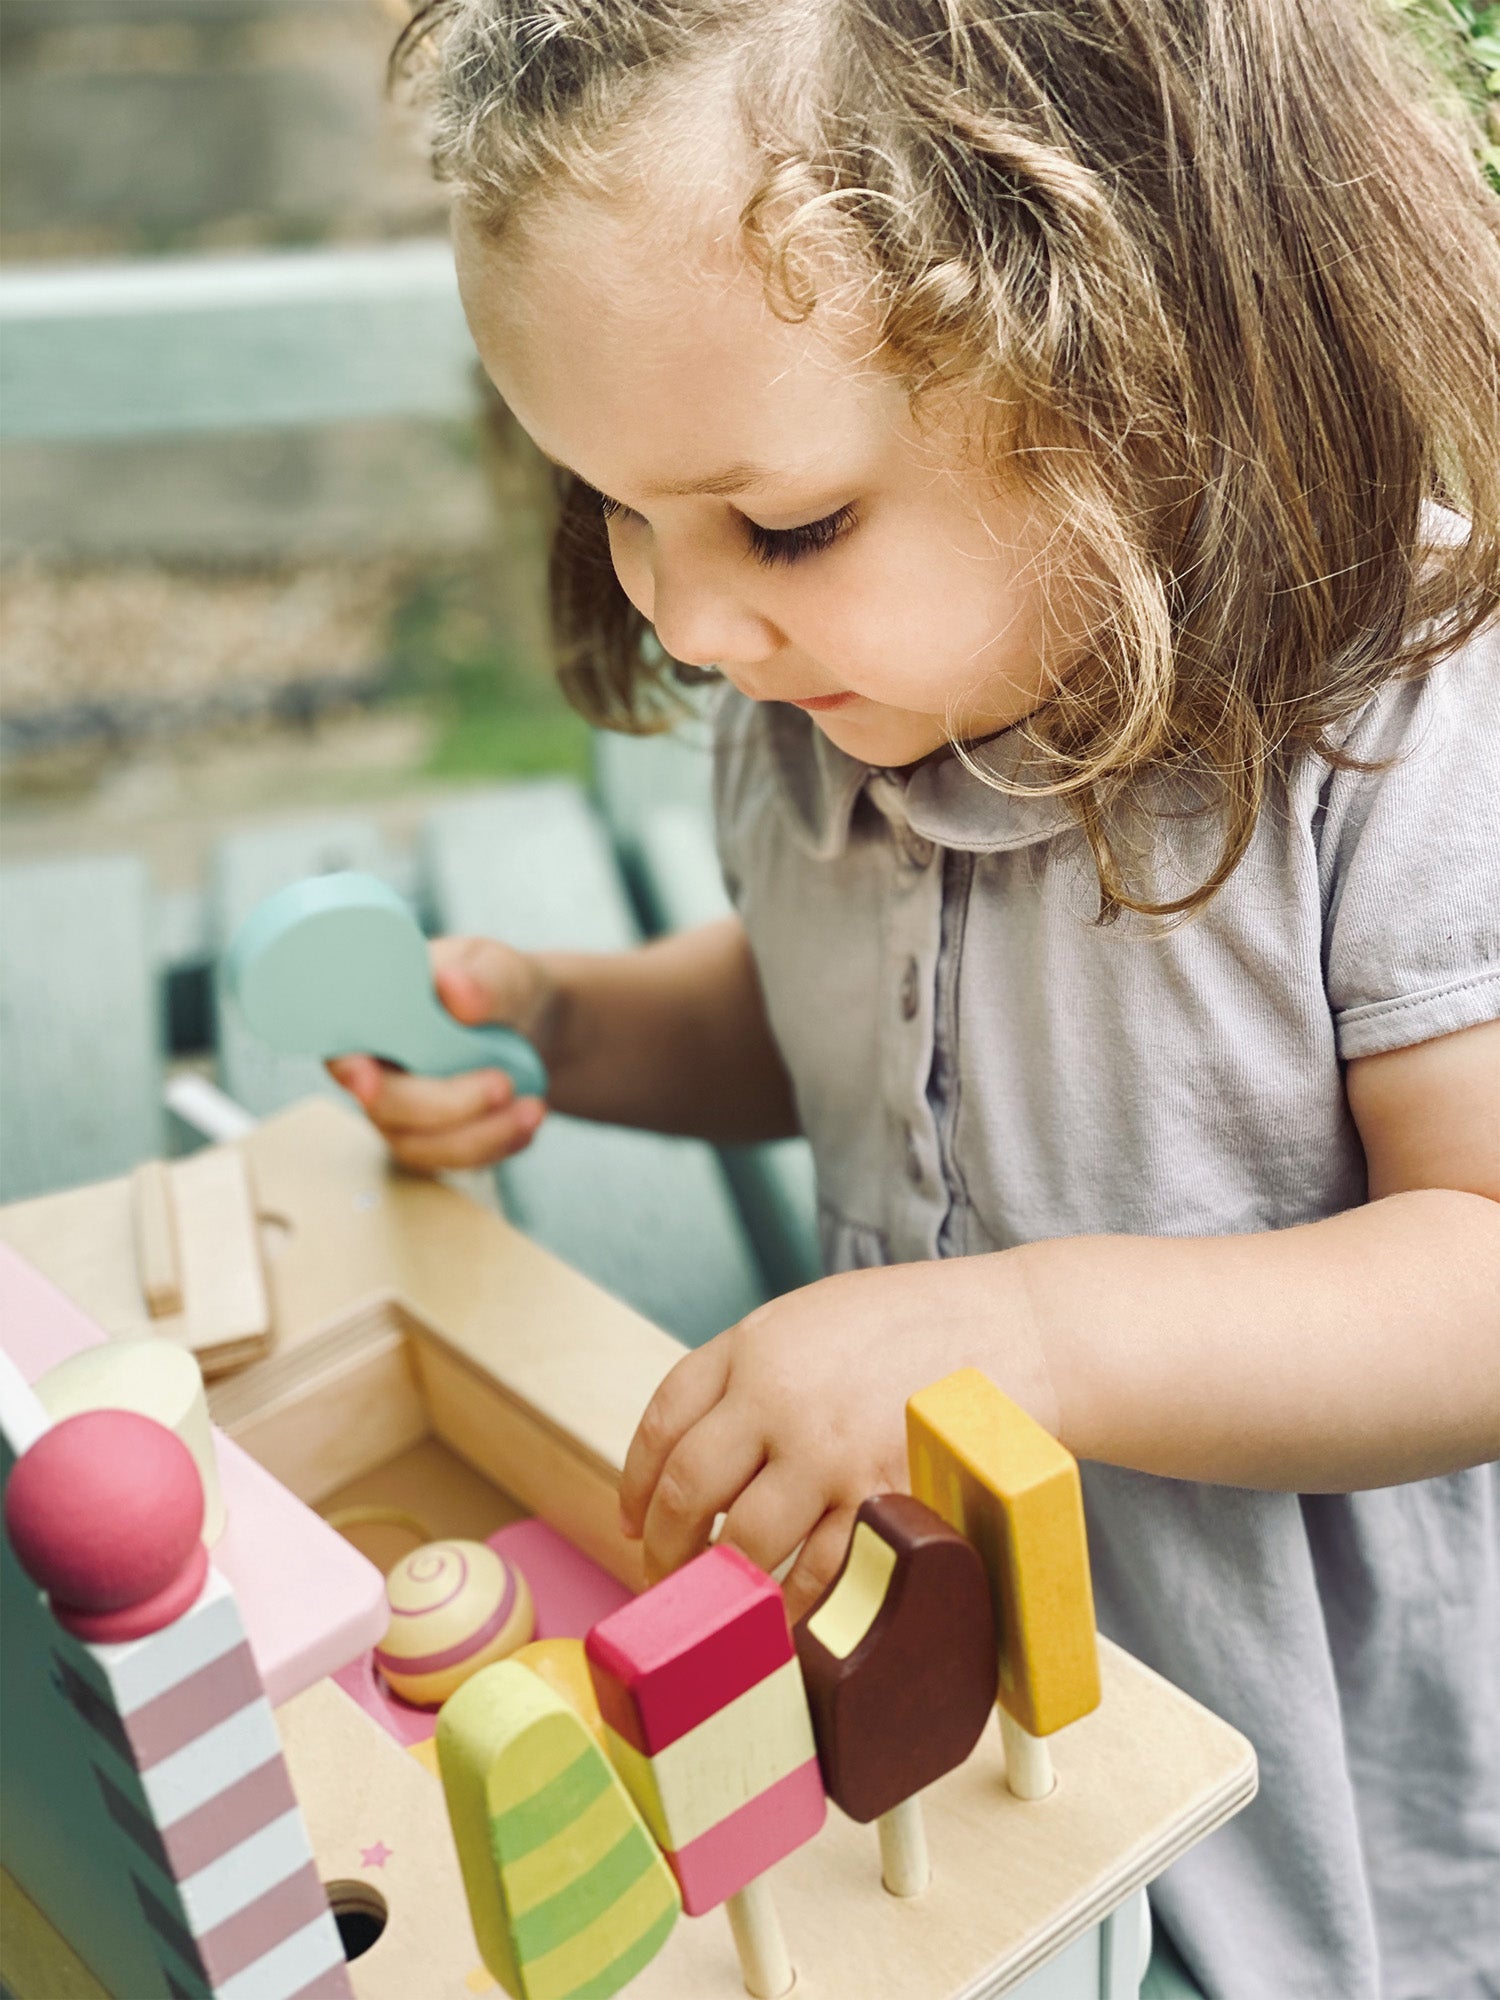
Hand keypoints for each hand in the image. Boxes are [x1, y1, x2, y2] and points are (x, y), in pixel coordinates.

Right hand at [328, 934, 558, 1171]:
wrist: (531, 1024)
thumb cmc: (496, 987)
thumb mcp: (499, 969)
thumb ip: (482, 979)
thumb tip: (454, 987)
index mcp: (373, 1016)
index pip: (341, 1046)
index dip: (349, 1068)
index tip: (368, 1080)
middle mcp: (375, 1068)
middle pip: (383, 1105)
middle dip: (443, 1104)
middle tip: (503, 1084)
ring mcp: (400, 1110)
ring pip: (419, 1145)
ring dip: (479, 1135)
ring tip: (533, 1108)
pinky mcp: (432, 1140)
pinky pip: (453, 1160)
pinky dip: (497, 1145)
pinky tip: (528, 1118)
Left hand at [618, 1255, 1056, 1620]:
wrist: (1018, 1330)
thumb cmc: (916, 1326)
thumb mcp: (815, 1318)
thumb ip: (753, 1371)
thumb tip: (697, 1451)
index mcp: (755, 1344)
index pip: (664, 1421)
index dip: (636, 1481)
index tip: (633, 1518)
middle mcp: (778, 1397)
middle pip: (689, 1491)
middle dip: (668, 1547)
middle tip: (668, 1577)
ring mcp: (830, 1453)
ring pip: (747, 1544)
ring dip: (727, 1586)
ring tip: (725, 1607)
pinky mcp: (882, 1500)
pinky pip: (820, 1574)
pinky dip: (797, 1608)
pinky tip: (789, 1617)